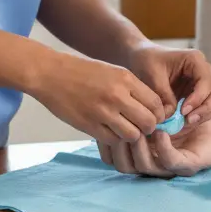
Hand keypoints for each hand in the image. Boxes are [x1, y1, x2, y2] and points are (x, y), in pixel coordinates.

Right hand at [30, 51, 166, 143]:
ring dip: (132, 136)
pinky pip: (112, 140)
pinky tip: (110, 131)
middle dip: (149, 128)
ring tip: (125, 130)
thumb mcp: (113, 71)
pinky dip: (114, 139)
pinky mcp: (89, 125)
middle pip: (148, 122)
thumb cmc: (84, 71)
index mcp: (126, 79)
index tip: (154, 117)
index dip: (159, 114)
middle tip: (142, 127)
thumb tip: (152, 108)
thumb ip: (132, 88)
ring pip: (132, 135)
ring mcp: (102, 111)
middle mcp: (117, 95)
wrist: (51, 73)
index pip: (156, 103)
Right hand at [98, 119, 210, 176]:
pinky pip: (170, 161)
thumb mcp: (155, 113)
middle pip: (126, 166)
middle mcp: (153, 165)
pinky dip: (163, 148)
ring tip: (137, 129)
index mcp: (143, 154)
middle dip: (119, 149)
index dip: (107, 147)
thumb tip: (109, 108)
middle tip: (117, 130)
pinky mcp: (188, 166)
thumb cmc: (183, 116)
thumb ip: (136, 115)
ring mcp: (170, 169)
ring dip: (139, 148)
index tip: (102, 129)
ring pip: (145, 165)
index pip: (117, 159)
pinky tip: (160, 133)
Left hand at [125, 41, 210, 126]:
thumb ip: (163, 96)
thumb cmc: (146, 61)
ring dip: (204, 115)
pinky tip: (184, 123)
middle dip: (205, 109)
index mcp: (195, 60)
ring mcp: (203, 82)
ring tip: (186, 124)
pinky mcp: (198, 93)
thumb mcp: (152, 76)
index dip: (198, 98)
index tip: (183, 111)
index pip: (206, 81)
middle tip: (188, 121)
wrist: (141, 57)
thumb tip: (172, 116)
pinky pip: (206, 107)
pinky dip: (199, 116)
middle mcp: (204, 70)